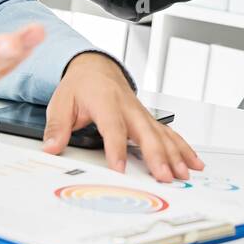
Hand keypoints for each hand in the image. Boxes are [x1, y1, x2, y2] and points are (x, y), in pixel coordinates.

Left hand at [41, 53, 205, 182]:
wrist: (95, 68)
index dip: (116, 149)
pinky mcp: (148, 118)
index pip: (113, 127)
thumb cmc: (80, 85)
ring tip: (182, 173)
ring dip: (174, 154)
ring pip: (162, 134)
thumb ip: (57, 127)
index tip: (119, 169)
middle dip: (157, 155)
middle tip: (164, 175)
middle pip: (146, 132)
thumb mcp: (61, 102)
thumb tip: (51, 148)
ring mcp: (141, 112)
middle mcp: (128, 106)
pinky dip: (182, 147)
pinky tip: (192, 161)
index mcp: (106, 100)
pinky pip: (168, 133)